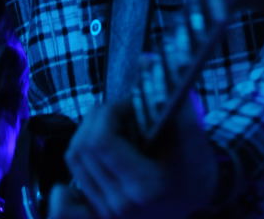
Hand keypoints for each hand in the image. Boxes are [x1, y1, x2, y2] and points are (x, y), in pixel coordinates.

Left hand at [48, 97, 218, 218]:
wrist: (197, 197)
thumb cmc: (195, 165)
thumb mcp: (191, 132)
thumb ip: (172, 95)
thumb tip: (148, 60)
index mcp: (144, 186)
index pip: (101, 141)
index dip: (110, 112)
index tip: (128, 106)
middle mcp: (121, 203)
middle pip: (83, 147)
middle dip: (98, 117)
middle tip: (120, 112)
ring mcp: (107, 212)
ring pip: (74, 158)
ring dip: (87, 133)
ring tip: (112, 127)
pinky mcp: (99, 213)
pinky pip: (65, 197)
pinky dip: (68, 173)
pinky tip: (83, 158)